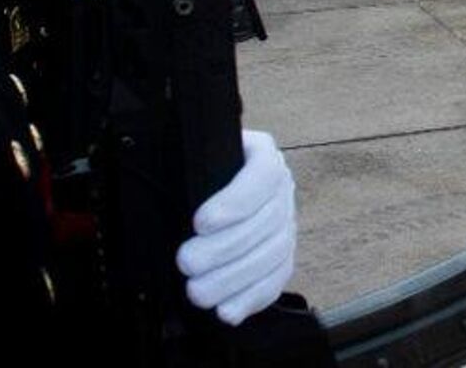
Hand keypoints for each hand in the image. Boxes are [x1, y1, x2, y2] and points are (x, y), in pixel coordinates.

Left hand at [177, 130, 296, 326]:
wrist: (222, 181)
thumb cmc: (207, 169)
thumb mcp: (203, 155)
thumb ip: (196, 166)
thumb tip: (178, 186)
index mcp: (263, 156)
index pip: (262, 176)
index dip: (234, 203)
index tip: (200, 223)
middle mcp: (282, 190)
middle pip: (265, 222)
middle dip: (223, 248)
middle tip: (186, 261)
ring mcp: (287, 225)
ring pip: (271, 256)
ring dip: (233, 279)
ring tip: (197, 291)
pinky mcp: (283, 257)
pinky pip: (275, 281)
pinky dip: (250, 300)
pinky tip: (226, 310)